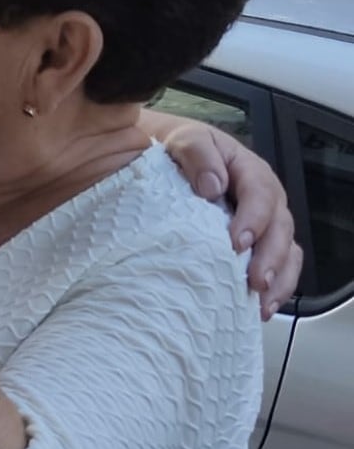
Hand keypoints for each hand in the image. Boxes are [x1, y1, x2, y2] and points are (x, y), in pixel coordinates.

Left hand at [161, 119, 302, 318]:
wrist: (163, 159)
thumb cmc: (175, 151)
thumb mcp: (184, 140)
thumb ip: (197, 154)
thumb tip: (212, 185)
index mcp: (248, 170)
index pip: (260, 193)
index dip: (254, 219)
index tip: (237, 242)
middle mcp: (263, 198)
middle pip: (280, 228)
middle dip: (270, 257)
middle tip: (255, 281)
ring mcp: (262, 223)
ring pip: (285, 251)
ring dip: (277, 280)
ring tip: (261, 303)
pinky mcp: (255, 244)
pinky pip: (277, 267)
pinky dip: (273, 288)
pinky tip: (258, 308)